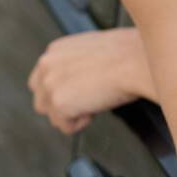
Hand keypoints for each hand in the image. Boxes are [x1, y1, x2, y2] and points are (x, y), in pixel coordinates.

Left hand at [27, 27, 147, 135]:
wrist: (135, 60)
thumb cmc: (126, 53)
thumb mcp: (92, 48)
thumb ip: (74, 63)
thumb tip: (77, 80)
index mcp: (54, 50)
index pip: (42, 81)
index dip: (62, 92)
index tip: (79, 93)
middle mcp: (46, 65)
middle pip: (41, 101)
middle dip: (62, 107)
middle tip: (87, 102)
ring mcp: (50, 85)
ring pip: (53, 117)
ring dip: (73, 115)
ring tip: (95, 101)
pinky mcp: (59, 104)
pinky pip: (66, 127)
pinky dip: (82, 123)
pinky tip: (97, 106)